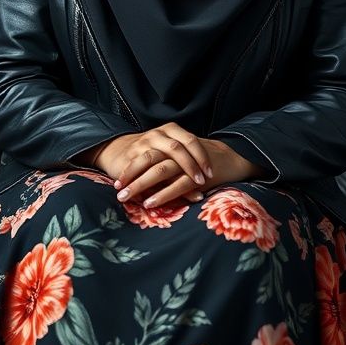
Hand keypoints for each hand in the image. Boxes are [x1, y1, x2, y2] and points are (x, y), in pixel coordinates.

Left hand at [90, 126, 268, 206]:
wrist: (230, 159)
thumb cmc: (197, 162)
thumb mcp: (176, 159)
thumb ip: (159, 166)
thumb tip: (135, 180)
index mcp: (168, 141)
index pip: (143, 153)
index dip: (128, 167)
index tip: (115, 182)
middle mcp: (176, 148)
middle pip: (148, 159)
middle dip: (130, 176)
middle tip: (117, 191)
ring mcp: (188, 160)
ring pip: (161, 170)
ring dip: (141, 185)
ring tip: (127, 198)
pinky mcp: (199, 174)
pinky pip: (178, 184)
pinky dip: (163, 194)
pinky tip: (150, 203)